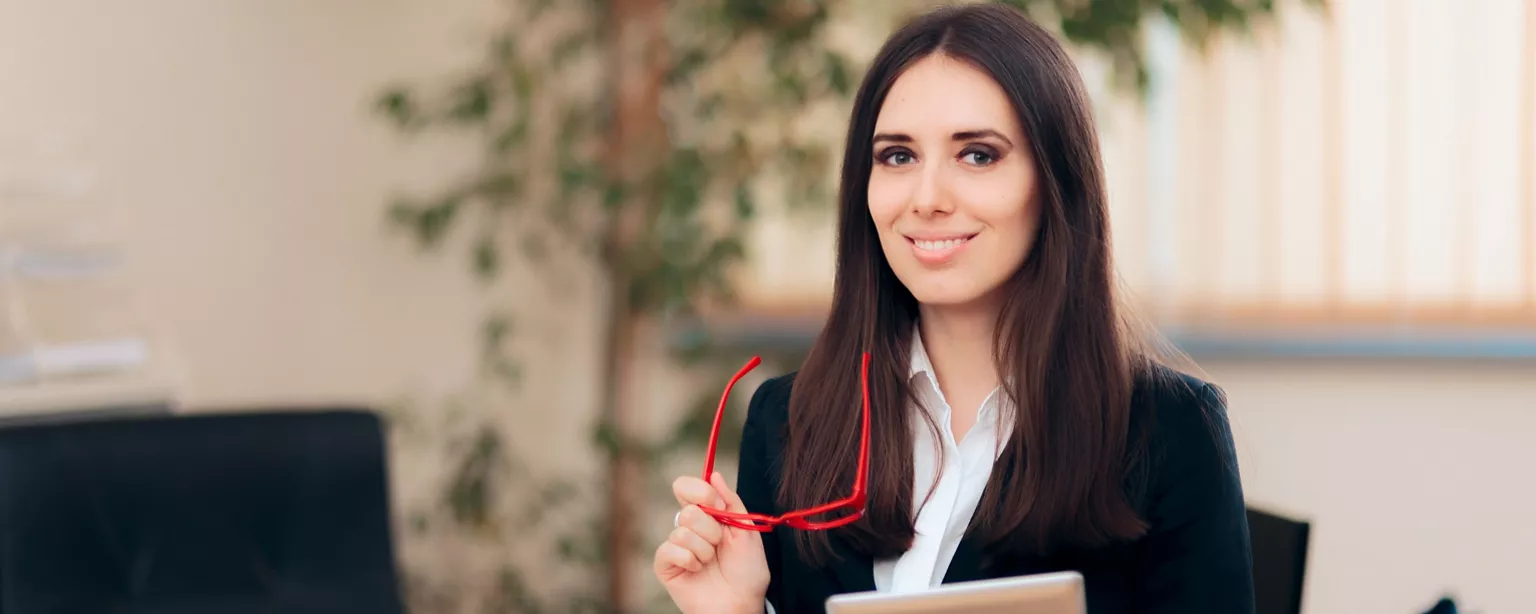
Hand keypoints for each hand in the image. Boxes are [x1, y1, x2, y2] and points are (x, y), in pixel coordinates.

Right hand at [654, 472, 769, 613]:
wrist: (742, 603)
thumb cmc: (747, 571)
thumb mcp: (746, 530)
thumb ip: (731, 501)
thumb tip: (714, 475)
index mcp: (707, 515)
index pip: (687, 487)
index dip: (701, 491)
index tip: (718, 506)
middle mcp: (688, 527)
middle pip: (687, 510)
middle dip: (711, 530)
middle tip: (720, 545)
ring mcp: (676, 546)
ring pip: (681, 532)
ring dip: (703, 550)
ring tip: (710, 563)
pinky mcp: (665, 565)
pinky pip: (669, 549)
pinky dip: (689, 560)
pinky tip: (697, 571)